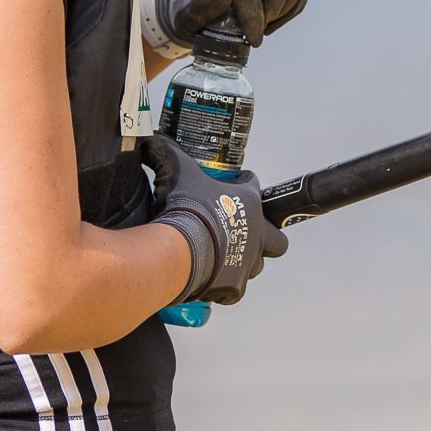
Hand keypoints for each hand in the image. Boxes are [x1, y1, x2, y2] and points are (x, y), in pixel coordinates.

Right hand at [139, 134, 288, 305]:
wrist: (179, 251)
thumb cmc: (186, 210)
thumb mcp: (177, 171)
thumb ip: (167, 153)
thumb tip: (153, 140)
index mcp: (248, 200)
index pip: (254, 183)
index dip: (243, 181)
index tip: (234, 181)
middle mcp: (257, 232)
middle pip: (277, 238)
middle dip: (266, 235)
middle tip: (245, 231)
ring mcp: (248, 262)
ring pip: (257, 264)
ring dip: (245, 260)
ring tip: (223, 256)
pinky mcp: (235, 287)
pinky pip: (234, 290)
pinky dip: (224, 286)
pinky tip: (210, 280)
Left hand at [159, 0, 308, 47]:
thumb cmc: (189, 11)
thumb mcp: (182, 15)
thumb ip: (197, 7)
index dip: (253, 23)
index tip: (252, 41)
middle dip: (266, 19)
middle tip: (253, 32)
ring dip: (281, 13)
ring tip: (262, 22)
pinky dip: (294, 6)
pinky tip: (276, 15)